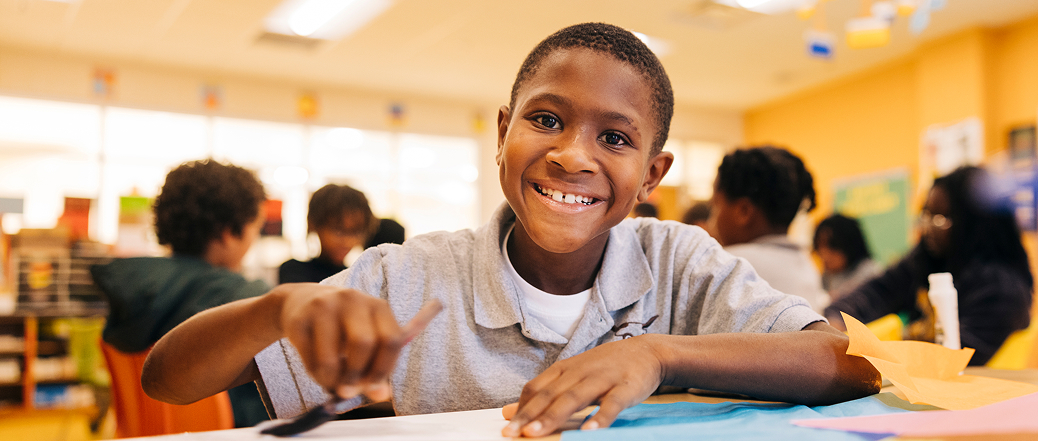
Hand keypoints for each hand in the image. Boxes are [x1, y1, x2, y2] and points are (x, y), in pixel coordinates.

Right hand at [277, 283, 441, 401]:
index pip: (391, 339)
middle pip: (363, 344)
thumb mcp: (366, 339)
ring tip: (332, 382)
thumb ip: (377, 367)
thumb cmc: (342, 327)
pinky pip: (309, 360)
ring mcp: (324, 307)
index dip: (383, 369)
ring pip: (331, 358)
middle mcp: (352, 300)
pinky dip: (315, 375)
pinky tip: (318, 371)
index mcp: (378, 306)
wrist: (301, 301)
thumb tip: (382, 395)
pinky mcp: (299, 319)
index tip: (373, 387)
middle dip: (356, 376)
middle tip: (349, 391)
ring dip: (332, 380)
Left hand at [501, 335, 664, 436]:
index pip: (536, 387)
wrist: (647, 351)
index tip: (508, 426)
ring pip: (575, 398)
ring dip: (554, 416)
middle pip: (550, 394)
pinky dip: (600, 417)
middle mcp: (580, 372)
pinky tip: (589, 431)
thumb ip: (544, 393)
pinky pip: (611, 403)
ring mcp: (603, 378)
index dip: (521, 407)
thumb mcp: (573, 375)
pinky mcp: (625, 387)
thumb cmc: (606, 367)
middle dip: (529, 415)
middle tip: (512, 433)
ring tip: (536, 433)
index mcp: (566, 369)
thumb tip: (509, 411)